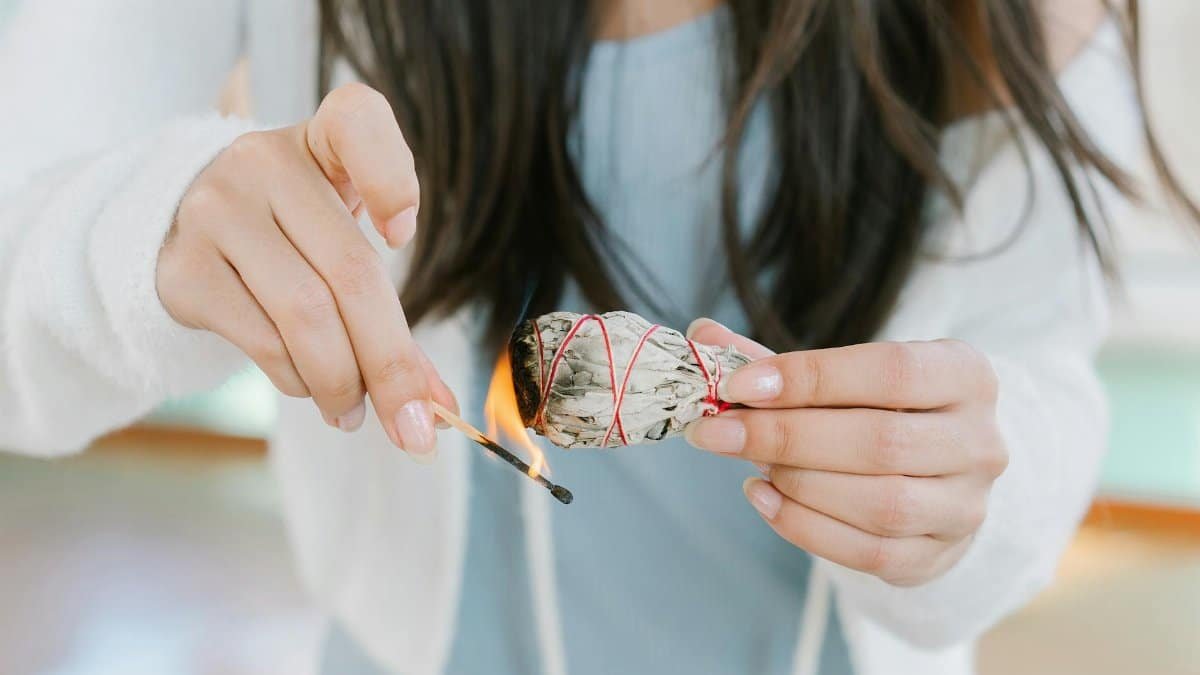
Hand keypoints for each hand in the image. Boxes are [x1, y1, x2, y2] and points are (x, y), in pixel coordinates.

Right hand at [157, 83, 456, 457]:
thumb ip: (390, 312)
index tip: (404, 234)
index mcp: (321, 138)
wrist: (184, 229)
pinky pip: (261, 339)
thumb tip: (435, 404)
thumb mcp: (343, 243)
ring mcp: (215, 211)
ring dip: (343, 382)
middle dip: (392, 363)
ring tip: (356, 412)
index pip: (358, 120)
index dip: (392, 176)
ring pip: (305, 316)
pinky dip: (299, 379)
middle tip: (417, 425)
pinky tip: (312, 389)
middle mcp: (263, 162)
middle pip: (350, 272)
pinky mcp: (183, 267)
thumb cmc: (295, 235)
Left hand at [684, 319, 1006, 585]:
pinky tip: (763, 497)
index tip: (739, 384)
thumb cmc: (874, 409)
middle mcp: (980, 442)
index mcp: (965, 375)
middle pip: (880, 442)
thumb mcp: (835, 374)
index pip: (891, 373)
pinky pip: (866, 551)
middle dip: (785, 436)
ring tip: (748, 462)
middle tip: (717, 430)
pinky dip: (803, 526)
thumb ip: (772, 359)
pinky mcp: (937, 555)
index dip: (810, 378)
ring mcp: (965, 506)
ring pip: (879, 503)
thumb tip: (702, 337)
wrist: (930, 472)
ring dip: (796, 483)